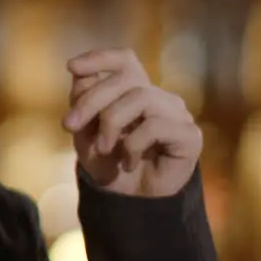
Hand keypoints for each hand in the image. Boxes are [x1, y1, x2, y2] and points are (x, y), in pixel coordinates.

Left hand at [62, 49, 201, 197]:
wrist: (130, 203)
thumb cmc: (110, 165)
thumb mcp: (85, 134)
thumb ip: (82, 104)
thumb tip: (79, 75)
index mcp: (135, 92)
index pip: (125, 60)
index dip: (100, 57)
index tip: (71, 67)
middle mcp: (159, 98)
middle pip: (127, 79)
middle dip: (92, 100)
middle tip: (69, 126)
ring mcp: (177, 114)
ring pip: (141, 97)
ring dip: (112, 122)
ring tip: (104, 148)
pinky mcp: (190, 136)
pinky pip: (156, 126)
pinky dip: (133, 145)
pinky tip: (128, 162)